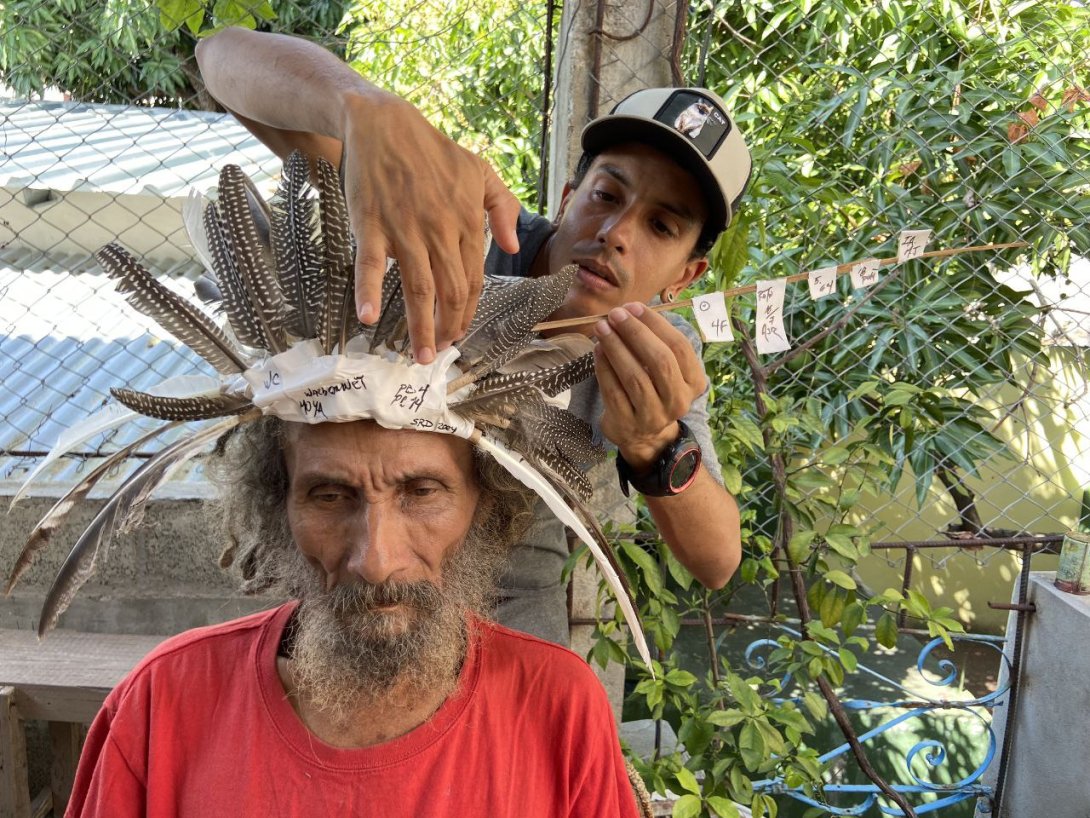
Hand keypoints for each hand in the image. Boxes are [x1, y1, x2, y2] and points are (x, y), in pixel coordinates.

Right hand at [341, 93, 520, 362]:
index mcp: (466, 222)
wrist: (384, 124)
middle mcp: (440, 230)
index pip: (473, 280)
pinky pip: (370, 264)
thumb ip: (502, 208)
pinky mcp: (372, 224)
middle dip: (449, 328)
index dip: (468, 312)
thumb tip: (513, 247)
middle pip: (450, 292)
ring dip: (420, 326)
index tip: (460, 334)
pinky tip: (369, 317)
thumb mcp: (480, 171)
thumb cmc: (433, 151)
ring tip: (420, 355)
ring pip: (418, 288)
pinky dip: (368, 291)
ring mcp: (405, 229)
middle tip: (440, 352)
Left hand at [592, 303, 706, 469]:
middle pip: (660, 361)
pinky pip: (613, 391)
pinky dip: (604, 367)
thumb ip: (657, 344)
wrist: (646, 437)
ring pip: (635, 377)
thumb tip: (631, 311)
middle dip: (636, 333)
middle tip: (615, 314)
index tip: (635, 307)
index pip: (679, 347)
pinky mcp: (627, 424)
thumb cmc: (655, 391)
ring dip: (616, 347)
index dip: (656, 324)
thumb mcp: (668, 372)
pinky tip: (597, 349)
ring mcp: (653, 416)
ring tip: (602, 328)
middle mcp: (678, 401)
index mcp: (694, 383)